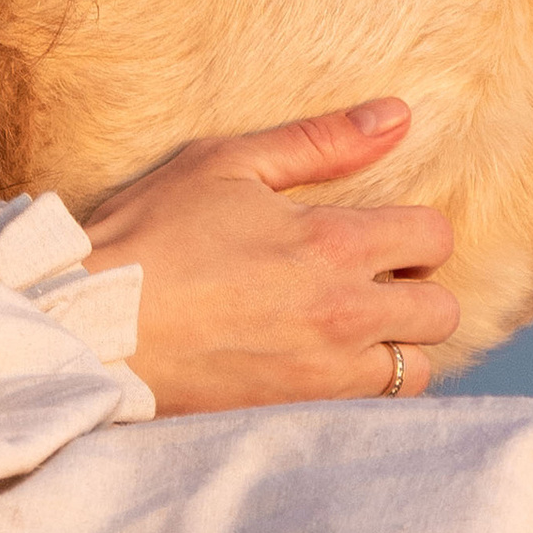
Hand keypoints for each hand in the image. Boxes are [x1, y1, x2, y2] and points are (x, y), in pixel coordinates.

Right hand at [82, 98, 458, 415]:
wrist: (91, 327)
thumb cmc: (152, 235)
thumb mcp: (229, 163)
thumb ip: (322, 141)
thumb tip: (398, 115)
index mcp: (333, 244)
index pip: (434, 237)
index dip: (416, 230)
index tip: (381, 232)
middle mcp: (343, 314)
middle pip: (441, 311)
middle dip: (417, 289)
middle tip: (371, 279)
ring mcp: (323, 374)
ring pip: (416, 371)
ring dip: (397, 345)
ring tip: (353, 327)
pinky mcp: (297, 416)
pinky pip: (371, 411)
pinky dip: (364, 388)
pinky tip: (324, 363)